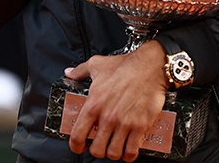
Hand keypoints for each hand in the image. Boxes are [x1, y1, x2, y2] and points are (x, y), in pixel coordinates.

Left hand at [65, 40, 167, 161]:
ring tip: (115, 146)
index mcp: (93, 105)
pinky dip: (129, 154)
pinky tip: (129, 148)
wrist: (149, 66)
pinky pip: (132, 152)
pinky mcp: (140, 126)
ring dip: (113, 152)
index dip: (76, 146)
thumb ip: (80, 71)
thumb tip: (69, 73)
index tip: (80, 146)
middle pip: (96, 150)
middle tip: (101, 144)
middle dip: (97, 150)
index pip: (77, 136)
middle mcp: (107, 118)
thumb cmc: (124, 66)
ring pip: (113, 153)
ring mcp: (124, 124)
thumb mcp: (97, 65)